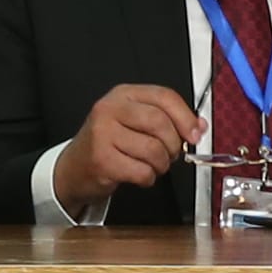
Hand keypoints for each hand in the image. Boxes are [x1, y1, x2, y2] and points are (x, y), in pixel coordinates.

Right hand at [49, 83, 199, 215]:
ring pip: (154, 150)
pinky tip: (137, 174)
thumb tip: (198, 126)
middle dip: (173, 144)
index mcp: (123, 94)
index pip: (164, 96)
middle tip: (170, 153)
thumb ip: (166, 119)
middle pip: (160, 122)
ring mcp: (103, 134)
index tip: (196, 133)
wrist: (73, 168)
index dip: (185, 116)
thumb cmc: (108, 144)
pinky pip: (142, 172)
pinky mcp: (102, 160)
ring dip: (161, 164)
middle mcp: (110, 109)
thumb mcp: (134, 121)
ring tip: (151, 165)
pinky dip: (147, 178)